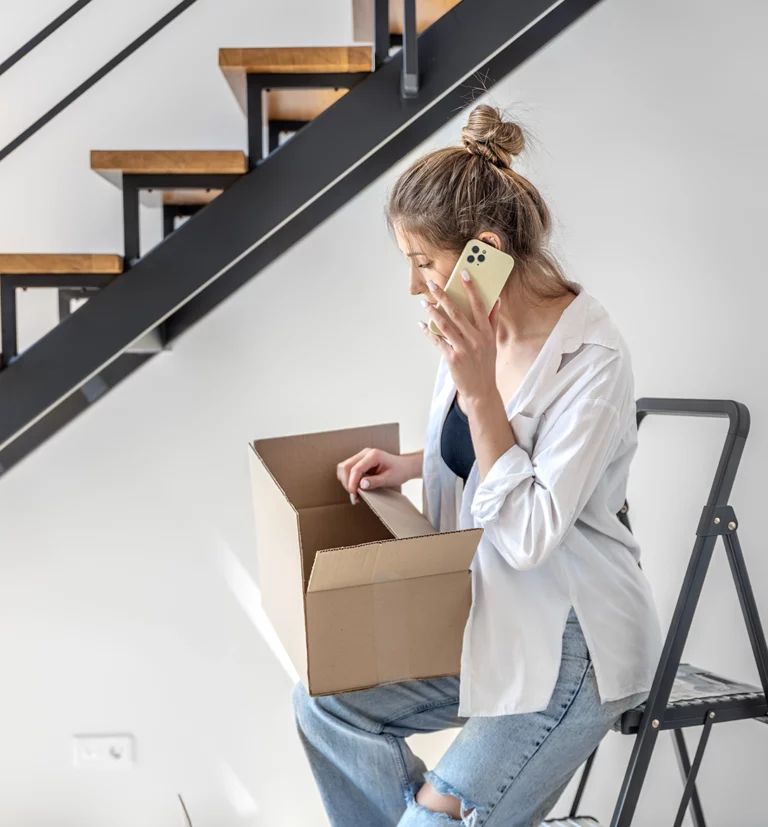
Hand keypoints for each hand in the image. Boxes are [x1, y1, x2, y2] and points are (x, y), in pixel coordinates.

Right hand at [337, 449, 416, 503]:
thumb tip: (361, 485)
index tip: (353, 494)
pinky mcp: (360, 461)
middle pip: (346, 466)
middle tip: (354, 497)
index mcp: (374, 455)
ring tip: (354, 493)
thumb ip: (375, 482)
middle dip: (347, 483)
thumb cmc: (399, 471)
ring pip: (344, 467)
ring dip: (345, 481)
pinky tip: (354, 487)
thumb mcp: (389, 479)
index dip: (352, 483)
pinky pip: (348, 468)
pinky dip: (348, 479)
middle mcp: (365, 453)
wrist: (405, 466)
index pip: (356, 469)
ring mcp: (361, 456)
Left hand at [420, 272, 501, 405]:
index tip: (464, 273)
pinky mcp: (453, 358)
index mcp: (487, 332)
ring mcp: (464, 348)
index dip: (471, 288)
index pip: (479, 305)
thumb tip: (497, 300)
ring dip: (432, 312)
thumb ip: (493, 320)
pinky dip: (429, 332)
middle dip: (443, 296)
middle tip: (433, 285)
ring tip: (424, 303)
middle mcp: (476, 339)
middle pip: (457, 312)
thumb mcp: (492, 342)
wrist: (481, 389)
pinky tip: (422, 324)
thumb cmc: (485, 363)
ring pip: (445, 325)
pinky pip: (438, 341)